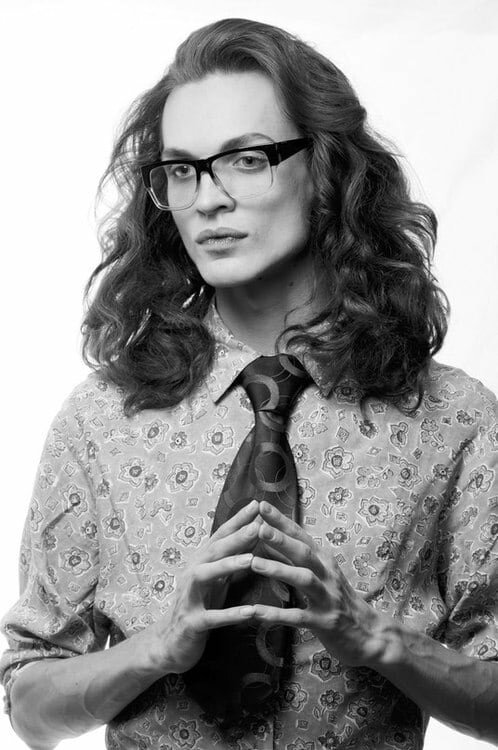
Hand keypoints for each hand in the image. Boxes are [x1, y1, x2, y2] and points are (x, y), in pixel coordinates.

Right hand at [141, 500, 261, 675]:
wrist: (169, 643)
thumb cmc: (199, 606)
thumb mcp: (216, 580)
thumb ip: (231, 560)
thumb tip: (254, 538)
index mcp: (200, 562)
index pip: (220, 536)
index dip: (238, 520)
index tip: (258, 504)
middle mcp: (192, 574)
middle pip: (214, 550)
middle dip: (236, 537)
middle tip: (259, 525)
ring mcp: (189, 598)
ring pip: (205, 576)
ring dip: (228, 566)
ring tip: (251, 560)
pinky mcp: (192, 623)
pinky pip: (211, 618)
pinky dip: (230, 614)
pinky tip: (251, 612)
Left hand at [250, 501, 388, 666]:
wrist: (368, 635)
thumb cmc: (337, 600)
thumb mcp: (319, 575)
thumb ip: (294, 558)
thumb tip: (269, 537)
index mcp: (324, 561)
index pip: (301, 535)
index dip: (282, 521)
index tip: (262, 505)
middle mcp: (327, 575)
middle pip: (304, 553)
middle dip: (281, 539)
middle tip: (258, 527)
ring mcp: (327, 598)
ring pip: (303, 580)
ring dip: (279, 570)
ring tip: (253, 563)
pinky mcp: (324, 622)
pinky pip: (298, 617)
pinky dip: (276, 614)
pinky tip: (255, 612)